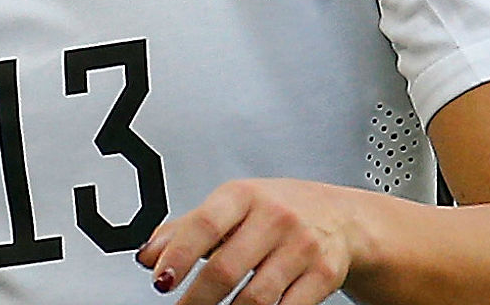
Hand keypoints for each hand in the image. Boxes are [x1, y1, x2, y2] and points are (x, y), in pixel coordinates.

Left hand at [136, 178, 360, 304]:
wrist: (341, 217)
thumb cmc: (278, 210)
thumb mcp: (232, 207)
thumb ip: (186, 229)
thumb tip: (147, 255)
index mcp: (245, 195)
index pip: (204, 224)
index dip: (178, 254)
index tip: (161, 280)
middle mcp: (275, 217)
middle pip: (226, 269)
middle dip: (197, 299)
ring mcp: (301, 247)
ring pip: (256, 297)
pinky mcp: (324, 275)